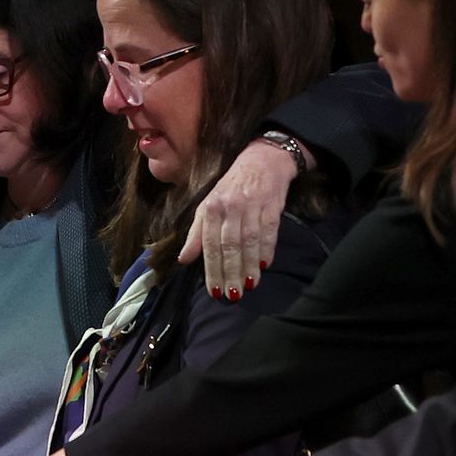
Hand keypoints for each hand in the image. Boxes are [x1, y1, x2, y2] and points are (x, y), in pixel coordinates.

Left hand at [178, 139, 298, 299]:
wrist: (263, 160)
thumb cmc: (231, 187)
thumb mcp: (208, 205)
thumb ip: (196, 233)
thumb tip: (184, 259)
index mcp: (211, 207)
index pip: (209, 244)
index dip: (211, 268)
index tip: (214, 290)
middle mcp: (230, 207)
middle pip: (230, 245)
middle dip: (230, 272)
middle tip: (232, 295)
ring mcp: (252, 206)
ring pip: (250, 241)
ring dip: (249, 266)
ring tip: (249, 285)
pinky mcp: (272, 206)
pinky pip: (269, 232)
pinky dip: (267, 250)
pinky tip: (264, 266)